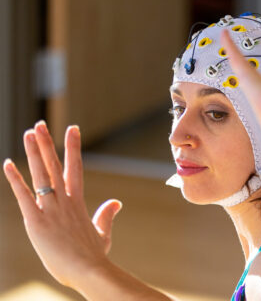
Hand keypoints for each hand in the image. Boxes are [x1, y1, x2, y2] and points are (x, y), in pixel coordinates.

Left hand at [3, 122, 122, 287]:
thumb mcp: (102, 234)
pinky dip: (15, 179)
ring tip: (29, 132)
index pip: (75, 168)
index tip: (72, 129)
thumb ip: (106, 216)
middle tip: (41, 124)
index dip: (72, 148)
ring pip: (42, 175)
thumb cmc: (93, 256)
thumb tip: (116, 202)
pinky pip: (24, 196)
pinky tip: (9, 163)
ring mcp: (51, 210)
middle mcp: (65, 201)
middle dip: (48, 144)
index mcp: (78, 203)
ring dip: (34, 152)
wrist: (89, 270)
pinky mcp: (37, 222)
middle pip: (55, 166)